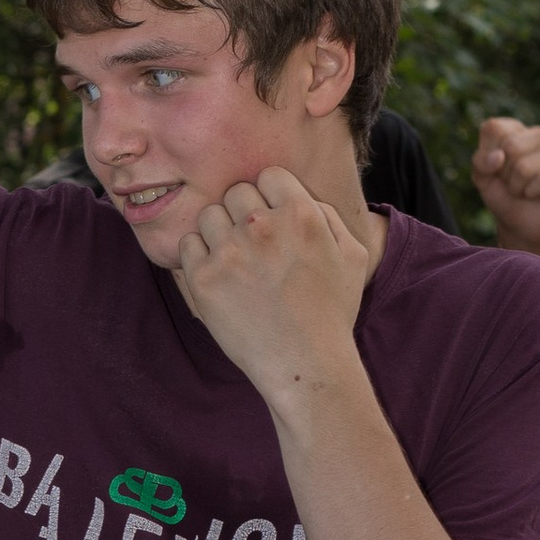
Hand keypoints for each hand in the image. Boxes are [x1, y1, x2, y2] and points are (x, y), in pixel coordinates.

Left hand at [173, 169, 370, 401]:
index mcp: (300, 213)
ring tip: (236, 262)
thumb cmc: (331, 312)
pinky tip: (219, 277)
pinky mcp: (203, 279)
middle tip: (254, 246)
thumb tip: (299, 196)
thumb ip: (326, 215)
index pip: (268, 175)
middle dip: (243, 213)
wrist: (304, 364)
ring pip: (209, 215)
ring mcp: (229, 251)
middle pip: (236, 192)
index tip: (273, 221)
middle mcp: (262, 226)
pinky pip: (188, 245)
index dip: (270, 196)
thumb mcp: (352, 255)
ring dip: (219, 232)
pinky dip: (198, 257)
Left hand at [470, 119, 539, 262]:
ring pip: (525, 166)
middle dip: (503, 173)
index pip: (494, 127)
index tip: (493, 169)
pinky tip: (535, 195)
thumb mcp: (482, 178)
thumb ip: (481, 162)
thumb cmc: (503, 195)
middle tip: (510, 183)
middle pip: (510, 145)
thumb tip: (499, 156)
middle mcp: (539, 136)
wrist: (521, 225)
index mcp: (516, 130)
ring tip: (523, 190)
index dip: (486, 155)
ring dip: (516, 187)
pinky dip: (531, 192)